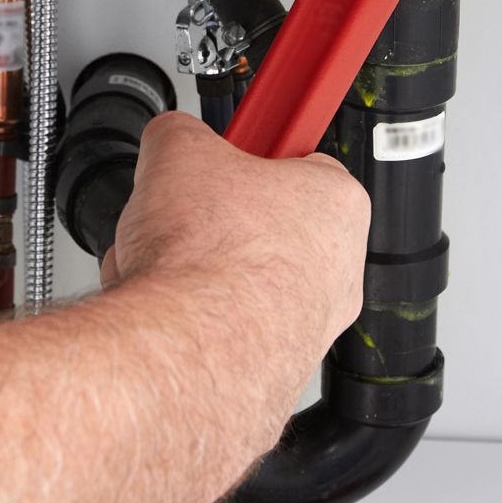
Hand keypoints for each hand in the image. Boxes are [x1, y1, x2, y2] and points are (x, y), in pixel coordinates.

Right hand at [103, 112, 370, 404]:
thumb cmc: (206, 259)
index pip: (297, 163)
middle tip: (180, 217)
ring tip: (162, 268)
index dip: (246, 159)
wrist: (184, 347)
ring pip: (236, 281)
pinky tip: (164, 309)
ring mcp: (308, 327)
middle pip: (261, 226)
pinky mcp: (271, 369)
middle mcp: (339, 271)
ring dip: (191, 271)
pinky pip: (223, 330)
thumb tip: (171, 137)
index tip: (224, 160)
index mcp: (337, 204)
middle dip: (210, 222)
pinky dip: (189, 319)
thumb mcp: (177, 149)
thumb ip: (180, 133)